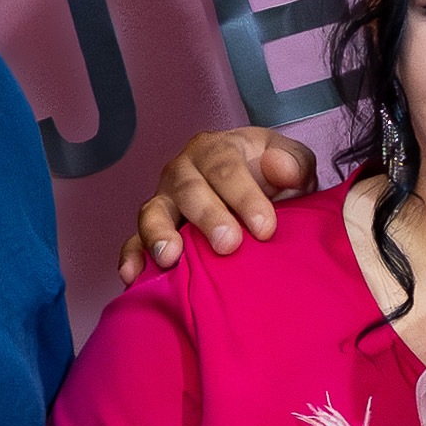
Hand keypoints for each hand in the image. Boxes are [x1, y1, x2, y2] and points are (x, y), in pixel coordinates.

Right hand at [123, 130, 315, 277]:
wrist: (258, 197)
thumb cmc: (273, 180)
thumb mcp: (293, 164)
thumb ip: (294, 163)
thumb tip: (282, 169)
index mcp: (216, 149)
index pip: (226, 168)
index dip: (244, 196)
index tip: (266, 228)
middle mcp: (183, 171)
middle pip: (189, 190)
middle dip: (208, 217)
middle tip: (228, 245)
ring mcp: (163, 201)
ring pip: (154, 212)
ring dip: (160, 234)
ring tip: (170, 257)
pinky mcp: (152, 231)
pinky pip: (133, 242)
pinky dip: (131, 258)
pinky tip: (133, 276)